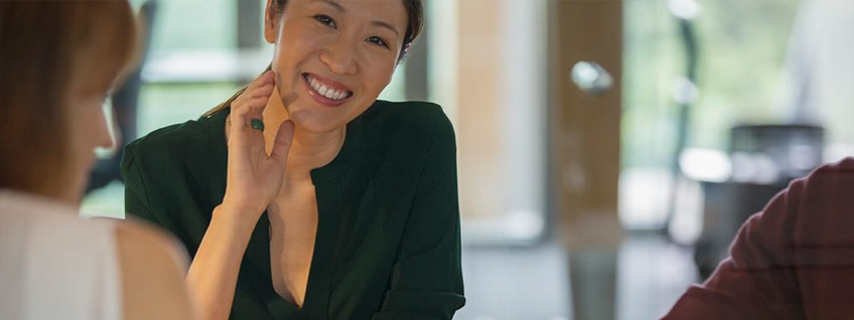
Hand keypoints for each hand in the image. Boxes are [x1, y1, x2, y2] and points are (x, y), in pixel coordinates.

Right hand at [221, 70, 294, 217]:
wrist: (251, 203)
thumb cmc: (262, 187)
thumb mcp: (279, 159)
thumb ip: (282, 140)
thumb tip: (289, 123)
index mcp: (253, 138)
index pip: (256, 110)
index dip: (265, 95)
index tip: (278, 83)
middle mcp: (244, 134)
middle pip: (248, 103)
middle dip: (259, 88)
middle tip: (273, 75)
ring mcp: (238, 136)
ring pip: (241, 104)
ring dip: (254, 91)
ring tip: (269, 82)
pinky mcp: (236, 139)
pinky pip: (239, 114)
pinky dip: (250, 102)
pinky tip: (263, 96)